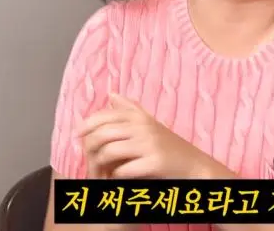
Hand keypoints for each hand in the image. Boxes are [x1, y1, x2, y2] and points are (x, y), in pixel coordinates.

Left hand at [76, 93, 229, 179]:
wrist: (194, 165)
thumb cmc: (170, 146)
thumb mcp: (150, 122)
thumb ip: (130, 108)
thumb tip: (110, 94)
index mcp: (139, 117)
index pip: (103, 116)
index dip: (87, 125)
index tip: (79, 135)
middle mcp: (143, 127)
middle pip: (102, 134)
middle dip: (89, 149)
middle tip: (88, 161)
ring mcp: (149, 144)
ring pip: (109, 152)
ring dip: (100, 166)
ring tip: (100, 173)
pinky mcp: (154, 162)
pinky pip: (123, 169)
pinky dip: (115, 176)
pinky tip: (117, 178)